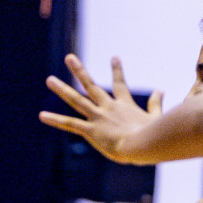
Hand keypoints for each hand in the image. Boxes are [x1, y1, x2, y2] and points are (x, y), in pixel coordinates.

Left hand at [38, 53, 162, 164]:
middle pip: (90, 85)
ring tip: (49, 79)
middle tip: (69, 57)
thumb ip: (156, 104)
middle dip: (79, 71)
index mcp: (124, 105)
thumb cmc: (153, 135)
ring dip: (61, 89)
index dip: (116, 71)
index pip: (119, 85)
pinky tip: (41, 116)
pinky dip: (55, 120)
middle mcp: (108, 107)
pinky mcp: (90, 130)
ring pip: (76, 100)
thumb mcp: (155, 117)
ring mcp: (97, 117)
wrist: (143, 145)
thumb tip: (160, 90)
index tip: (114, 57)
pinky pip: (69, 124)